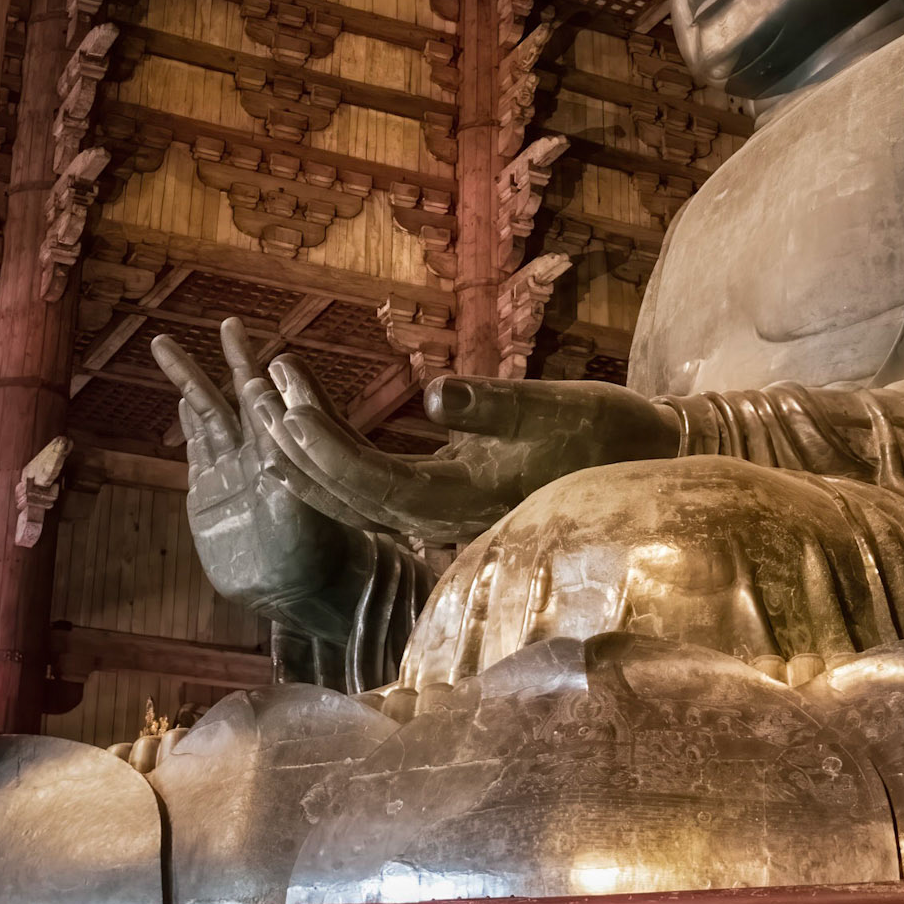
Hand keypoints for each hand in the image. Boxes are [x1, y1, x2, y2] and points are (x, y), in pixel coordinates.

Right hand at [151, 320, 351, 636]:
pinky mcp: (206, 495)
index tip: (239, 332)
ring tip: (167, 346)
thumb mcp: (305, 507)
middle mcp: (257, 452)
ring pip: (207, 416)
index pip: (266, 395)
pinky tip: (182, 401)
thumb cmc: (312, 551)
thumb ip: (290, 468)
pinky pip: (196, 450)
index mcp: (284, 449)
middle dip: (229, 358)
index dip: (253, 364)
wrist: (286, 592)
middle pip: (237, 394)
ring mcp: (230, 470)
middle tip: (226, 321)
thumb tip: (281, 423)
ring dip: (191, 382)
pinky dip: (187, 424)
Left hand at [250, 372, 679, 539]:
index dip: (321, 439)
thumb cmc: (600, 431)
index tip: (285, 393)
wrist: (643, 464)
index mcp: (456, 499)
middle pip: (346, 490)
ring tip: (267, 409)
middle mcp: (438, 517)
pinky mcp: (448, 498)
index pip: (366, 477)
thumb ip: (489, 405)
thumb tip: (433, 392)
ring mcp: (441, 513)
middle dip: (299, 442)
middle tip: (260, 386)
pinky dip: (339, 461)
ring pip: (355, 494)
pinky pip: (375, 487)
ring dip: (310, 454)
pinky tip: (317, 438)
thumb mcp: (548, 408)